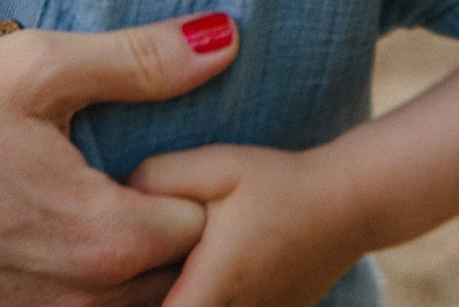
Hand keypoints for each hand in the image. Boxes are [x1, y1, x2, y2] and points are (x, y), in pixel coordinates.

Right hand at [0, 13, 241, 306]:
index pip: (202, 226)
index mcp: (105, 237)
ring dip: (126, 274)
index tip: (160, 150)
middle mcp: (78, 302)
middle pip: (172, 284)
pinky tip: (42, 243)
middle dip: (172, 240)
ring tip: (97, 214)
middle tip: (138, 181)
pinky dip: (73, 293)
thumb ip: (140, 60)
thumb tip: (227, 37)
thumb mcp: (39, 67)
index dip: (192, 184)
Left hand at [127, 144, 369, 306]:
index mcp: (216, 283)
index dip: (123, 303)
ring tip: (164, 270)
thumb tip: (114, 197)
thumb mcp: (216, 165)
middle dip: (145, 298)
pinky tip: (195, 273)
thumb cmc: (279, 182)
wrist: (350, 204)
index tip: (108, 284)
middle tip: (125, 273)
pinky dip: (202, 298)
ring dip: (177, 296)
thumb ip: (158, 179)